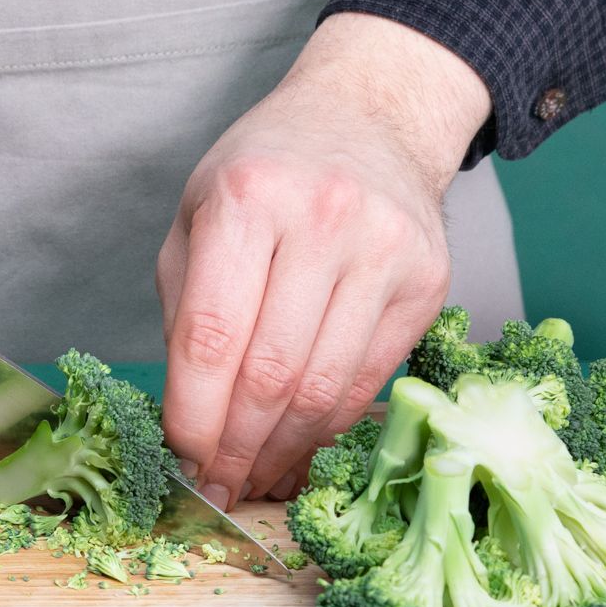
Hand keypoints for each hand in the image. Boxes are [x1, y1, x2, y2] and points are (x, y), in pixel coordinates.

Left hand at [155, 13, 490, 507]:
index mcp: (248, 200)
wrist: (369, 116)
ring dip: (283, 452)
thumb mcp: (198, 213)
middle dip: (235, 449)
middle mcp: (322, 221)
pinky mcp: (428, 283)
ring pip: (325, 391)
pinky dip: (328, 427)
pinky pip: (368, 380)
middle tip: (214, 490)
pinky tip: (299, 447)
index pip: (213, 338)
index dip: (193, 417)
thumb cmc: (265, 170)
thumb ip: (185, 309)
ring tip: (253, 480)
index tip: (178, 462)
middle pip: (272, 376)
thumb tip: (186, 419)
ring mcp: (385, 252)